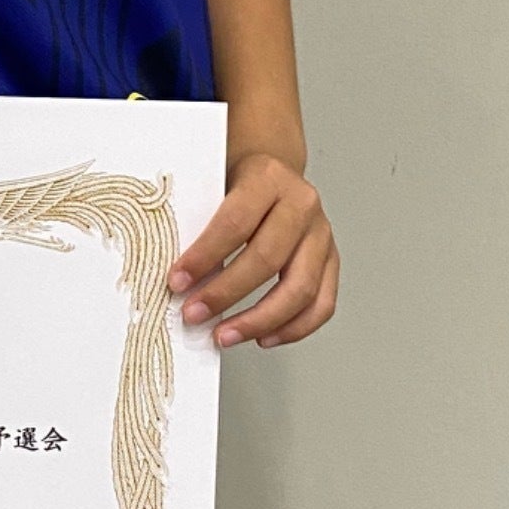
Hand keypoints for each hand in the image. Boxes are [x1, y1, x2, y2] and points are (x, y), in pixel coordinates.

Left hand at [168, 149, 338, 350]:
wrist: (272, 171)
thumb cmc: (235, 182)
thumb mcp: (213, 185)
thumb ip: (197, 222)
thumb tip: (176, 279)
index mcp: (267, 178)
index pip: (235, 223)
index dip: (204, 257)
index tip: (177, 282)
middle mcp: (301, 204)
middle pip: (267, 259)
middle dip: (225, 294)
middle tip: (194, 314)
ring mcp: (321, 234)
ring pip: (300, 288)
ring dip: (259, 320)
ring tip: (225, 336)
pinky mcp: (331, 260)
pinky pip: (322, 304)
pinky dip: (294, 328)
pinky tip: (264, 337)